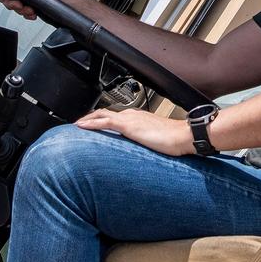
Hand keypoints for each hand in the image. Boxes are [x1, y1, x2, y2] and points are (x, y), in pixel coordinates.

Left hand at [76, 108, 194, 156]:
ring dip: (88, 118)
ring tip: (77, 125)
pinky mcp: (129, 126)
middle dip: (91, 117)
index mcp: (139, 117)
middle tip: (80, 124)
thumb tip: (141, 149)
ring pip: (102, 114)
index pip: (115, 115)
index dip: (101, 118)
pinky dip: (91, 123)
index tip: (92, 124)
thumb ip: (145, 141)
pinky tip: (81, 126)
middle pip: (105, 112)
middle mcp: (132, 115)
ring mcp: (130, 119)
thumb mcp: (156, 140)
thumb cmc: (175, 140)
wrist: (183, 136)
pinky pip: (105, 122)